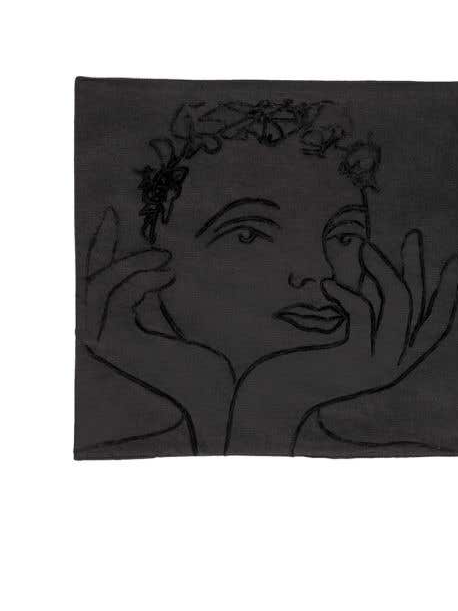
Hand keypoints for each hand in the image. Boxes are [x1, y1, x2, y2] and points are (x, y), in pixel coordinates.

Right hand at [83, 208, 234, 453]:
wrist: (216, 393)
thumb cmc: (202, 362)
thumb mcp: (171, 321)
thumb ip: (152, 299)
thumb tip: (154, 268)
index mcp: (113, 330)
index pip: (96, 283)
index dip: (100, 248)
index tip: (112, 216)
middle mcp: (101, 337)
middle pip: (88, 281)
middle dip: (102, 245)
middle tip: (117, 217)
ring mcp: (107, 343)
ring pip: (101, 285)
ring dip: (132, 263)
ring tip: (166, 257)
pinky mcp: (120, 344)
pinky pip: (119, 297)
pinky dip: (141, 279)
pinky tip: (168, 274)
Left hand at [227, 230, 457, 453]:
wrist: (279, 398)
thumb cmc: (308, 362)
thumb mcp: (348, 332)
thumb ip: (371, 306)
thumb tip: (378, 264)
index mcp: (399, 361)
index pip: (437, 325)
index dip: (449, 293)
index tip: (454, 261)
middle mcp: (396, 366)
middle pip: (418, 308)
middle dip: (417, 267)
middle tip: (413, 235)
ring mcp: (378, 366)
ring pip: (397, 305)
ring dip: (382, 270)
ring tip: (364, 247)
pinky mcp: (355, 362)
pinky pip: (363, 313)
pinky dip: (347, 293)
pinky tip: (327, 285)